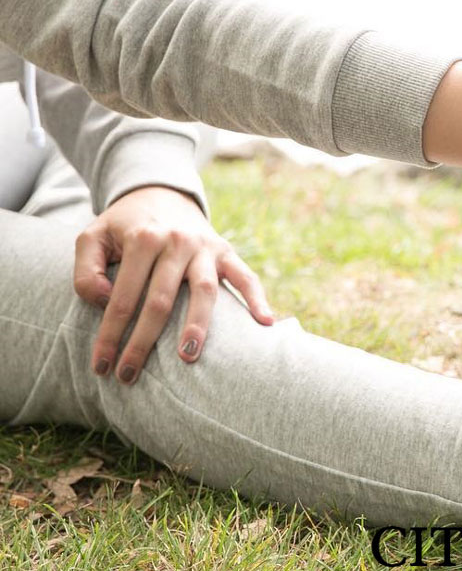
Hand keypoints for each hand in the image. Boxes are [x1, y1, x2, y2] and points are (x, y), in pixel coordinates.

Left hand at [73, 185, 273, 384]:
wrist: (162, 193)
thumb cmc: (124, 226)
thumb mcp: (92, 237)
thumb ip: (87, 271)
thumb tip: (105, 302)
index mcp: (143, 238)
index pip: (121, 297)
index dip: (109, 335)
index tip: (100, 367)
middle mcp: (177, 241)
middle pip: (161, 300)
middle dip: (143, 342)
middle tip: (129, 376)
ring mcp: (205, 247)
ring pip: (204, 290)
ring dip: (197, 324)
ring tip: (188, 356)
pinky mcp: (226, 251)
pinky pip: (244, 276)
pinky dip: (257, 298)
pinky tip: (265, 322)